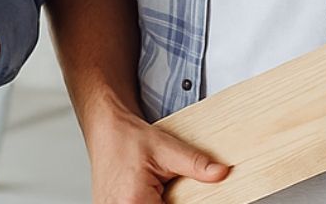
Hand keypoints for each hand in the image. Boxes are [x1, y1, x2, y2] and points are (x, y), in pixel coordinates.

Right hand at [83, 103, 228, 203]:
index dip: (182, 202)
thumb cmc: (127, 138)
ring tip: (156, 187)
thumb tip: (220, 172)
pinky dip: (148, 201)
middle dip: (170, 201)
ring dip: (157, 201)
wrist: (105, 129)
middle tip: (166, 187)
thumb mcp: (166, 148)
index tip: (183, 193)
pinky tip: (148, 191)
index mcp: (135, 202)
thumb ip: (195, 163)